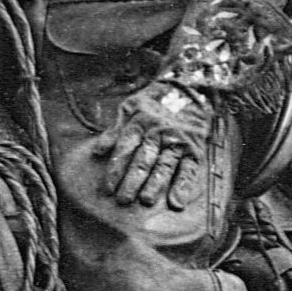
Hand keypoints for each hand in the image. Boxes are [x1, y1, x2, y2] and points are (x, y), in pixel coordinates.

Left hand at [93, 79, 211, 210]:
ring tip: (146, 201)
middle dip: (132, 181)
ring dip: (155, 184)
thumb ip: (115, 131)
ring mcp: (177, 141)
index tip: (108, 188)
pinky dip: (183, 186)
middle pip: (143, 160)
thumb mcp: (130, 108)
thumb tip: (97, 152)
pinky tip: (176, 202)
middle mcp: (158, 133)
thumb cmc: (154, 101)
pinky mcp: (194, 148)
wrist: (190, 87)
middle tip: (123, 200)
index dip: (116, 169)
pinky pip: (189, 169)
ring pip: (164, 165)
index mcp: (140, 123)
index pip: (126, 149)